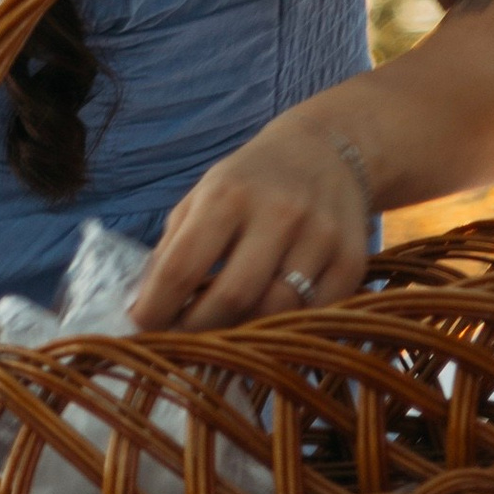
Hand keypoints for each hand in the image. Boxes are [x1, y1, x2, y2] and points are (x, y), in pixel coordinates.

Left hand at [128, 121, 369, 334]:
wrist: (326, 152)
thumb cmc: (249, 182)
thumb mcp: (201, 198)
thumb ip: (172, 250)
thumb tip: (141, 309)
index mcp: (227, 196)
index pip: (182, 267)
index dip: (156, 308)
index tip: (141, 328)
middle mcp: (277, 213)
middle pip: (233, 297)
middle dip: (199, 330)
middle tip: (182, 342)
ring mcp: (320, 237)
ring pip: (278, 311)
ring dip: (244, 334)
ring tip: (222, 336)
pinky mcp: (352, 260)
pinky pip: (316, 314)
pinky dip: (288, 328)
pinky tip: (269, 324)